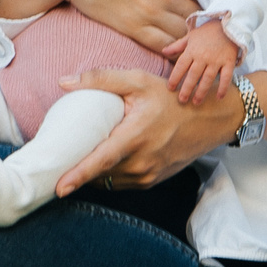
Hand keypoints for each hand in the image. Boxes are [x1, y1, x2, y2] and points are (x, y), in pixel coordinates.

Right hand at [0, 0, 201, 51]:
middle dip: (206, 20)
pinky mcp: (131, 28)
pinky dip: (174, 49)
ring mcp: (148, 13)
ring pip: (184, 34)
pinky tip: (179, 49)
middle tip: (211, 24)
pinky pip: (163, 46)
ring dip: (193, 37)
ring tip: (198, 38)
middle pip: (199, 15)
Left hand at [50, 68, 243, 195]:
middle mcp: (142, 161)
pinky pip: (122, 183)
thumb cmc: (170, 97)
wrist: (209, 119)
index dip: (78, 176)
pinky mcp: (153, 180)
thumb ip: (101, 79)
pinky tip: (101, 163)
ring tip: (77, 162)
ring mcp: (148, 174)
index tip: (59, 188)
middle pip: (100, 175)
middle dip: (77, 174)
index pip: (102, 161)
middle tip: (57, 166)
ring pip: (109, 181)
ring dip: (93, 175)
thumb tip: (64, 82)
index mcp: (136, 136)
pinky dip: (109, 176)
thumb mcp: (138, 80)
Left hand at [160, 19, 241, 104]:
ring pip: (208, 78)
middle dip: (187, 89)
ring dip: (202, 91)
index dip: (175, 77)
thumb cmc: (207, 32)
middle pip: (193, 75)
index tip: (170, 88)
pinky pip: (226, 77)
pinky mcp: (229, 62)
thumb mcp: (190, 36)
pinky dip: (223, 87)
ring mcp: (217, 59)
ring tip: (196, 102)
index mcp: (192, 50)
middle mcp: (203, 56)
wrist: (228, 24)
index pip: (181, 66)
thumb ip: (177, 46)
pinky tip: (219, 97)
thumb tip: (163, 51)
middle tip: (181, 100)